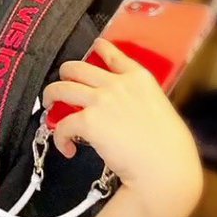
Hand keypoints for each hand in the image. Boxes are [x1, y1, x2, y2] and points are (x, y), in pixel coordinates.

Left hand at [41, 38, 203, 216]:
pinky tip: (68, 149)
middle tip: (61, 88)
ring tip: (49, 108)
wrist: (166, 167)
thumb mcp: (159, 109)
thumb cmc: (168, 147)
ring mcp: (101, 100)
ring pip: (60, 88)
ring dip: (50, 97)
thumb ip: (138, 100)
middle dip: (64, 75)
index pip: (112, 53)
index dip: (98, 48)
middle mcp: (117, 83)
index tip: (92, 48)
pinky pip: (61, 124)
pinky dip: (60, 138)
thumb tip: (120, 110)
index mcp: (139, 78)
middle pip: (76, 67)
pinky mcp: (88, 121)